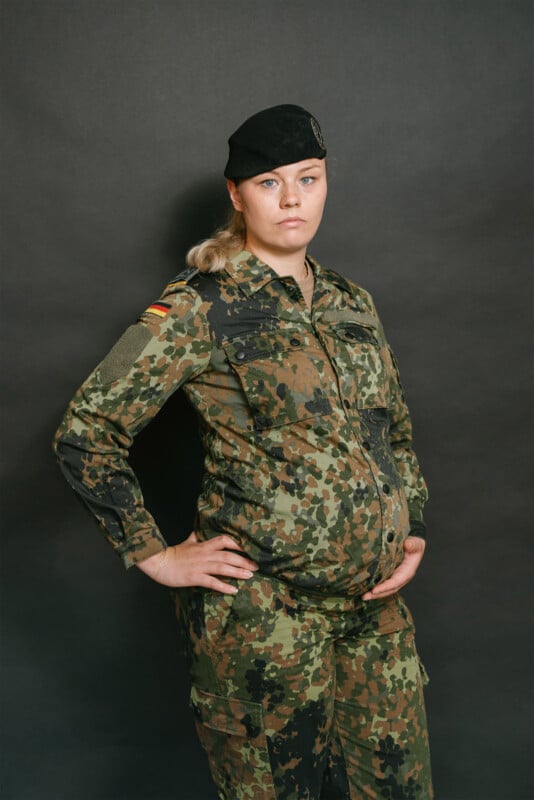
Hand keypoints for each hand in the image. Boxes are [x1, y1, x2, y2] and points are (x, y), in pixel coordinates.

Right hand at [136, 532, 257, 592]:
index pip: (225, 540)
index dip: (238, 543)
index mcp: (203, 545)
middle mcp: (204, 554)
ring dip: (238, 572)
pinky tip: (234, 590)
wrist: (158, 562)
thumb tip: (200, 531)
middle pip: (229, 555)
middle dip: (244, 560)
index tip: (249, 548)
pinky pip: (212, 582)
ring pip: (223, 567)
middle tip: (256, 566)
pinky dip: (224, 586)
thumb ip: (196, 537)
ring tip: (250, 575)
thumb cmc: (173, 553)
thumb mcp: (187, 542)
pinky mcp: (194, 577)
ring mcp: (200, 566)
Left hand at [362, 536, 425, 600]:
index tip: (374, 590)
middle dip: (377, 594)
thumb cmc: (414, 544)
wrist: (412, 544)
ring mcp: (394, 577)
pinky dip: (373, 586)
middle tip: (365, 596)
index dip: (385, 587)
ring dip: (374, 593)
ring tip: (363, 596)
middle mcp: (401, 577)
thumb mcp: (415, 543)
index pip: (396, 582)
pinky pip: (381, 582)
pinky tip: (364, 588)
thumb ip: (413, 545)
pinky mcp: (389, 574)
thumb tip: (408, 544)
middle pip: (389, 589)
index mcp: (407, 571)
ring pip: (384, 588)